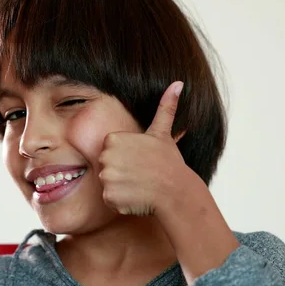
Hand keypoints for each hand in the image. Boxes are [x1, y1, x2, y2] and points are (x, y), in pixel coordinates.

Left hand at [98, 81, 204, 215]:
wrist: (176, 193)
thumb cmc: (169, 163)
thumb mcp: (163, 134)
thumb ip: (165, 108)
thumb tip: (178, 83)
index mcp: (113, 139)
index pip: (110, 150)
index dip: (125, 157)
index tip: (140, 161)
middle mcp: (106, 157)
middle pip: (106, 166)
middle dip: (121, 172)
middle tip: (141, 174)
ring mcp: (106, 178)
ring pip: (108, 183)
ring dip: (122, 187)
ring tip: (140, 185)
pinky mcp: (109, 197)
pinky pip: (110, 200)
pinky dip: (121, 202)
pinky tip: (136, 197)